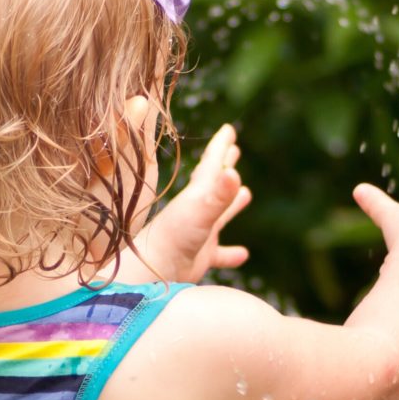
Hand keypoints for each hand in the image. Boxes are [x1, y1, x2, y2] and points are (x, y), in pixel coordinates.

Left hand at [136, 123, 251, 283]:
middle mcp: (198, 210)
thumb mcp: (199, 211)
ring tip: (246, 193)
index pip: (212, 163)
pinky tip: (243, 254)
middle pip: (214, 182)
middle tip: (234, 149)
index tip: (229, 129)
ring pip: (220, 215)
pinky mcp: (201, 256)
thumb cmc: (173, 237)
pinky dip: (231, 253)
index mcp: (198, 194)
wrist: (153, 270)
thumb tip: (234, 174)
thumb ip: (218, 194)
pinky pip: (220, 254)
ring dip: (232, 204)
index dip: (221, 146)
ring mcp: (200, 232)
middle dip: (224, 165)